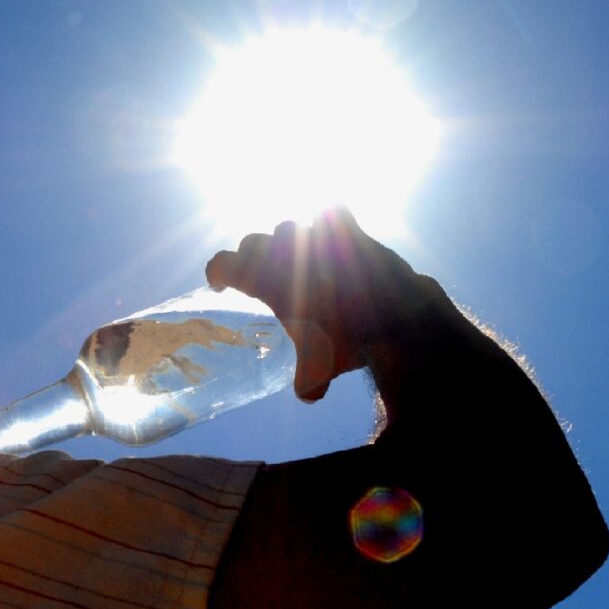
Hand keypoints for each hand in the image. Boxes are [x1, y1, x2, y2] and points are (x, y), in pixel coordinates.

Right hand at [206, 207, 429, 401]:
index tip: (219, 284)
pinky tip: (334, 235)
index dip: (217, 273)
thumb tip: (308, 395)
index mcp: (263, 278)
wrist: (391, 313)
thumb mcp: (320, 366)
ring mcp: (313, 236)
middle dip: (251, 257)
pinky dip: (330, 223)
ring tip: (296, 259)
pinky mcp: (346, 229)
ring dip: (285, 242)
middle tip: (260, 276)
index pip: (222, 264)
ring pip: (286, 228)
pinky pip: (332, 213)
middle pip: (251, 243)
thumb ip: (308, 380)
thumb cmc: (344, 338)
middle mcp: (281, 252)